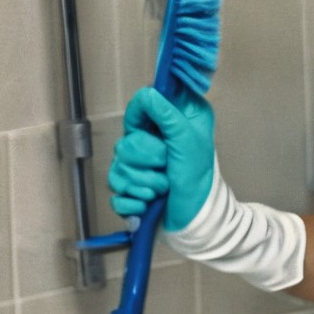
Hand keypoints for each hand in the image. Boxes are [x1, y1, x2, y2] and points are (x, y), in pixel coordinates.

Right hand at [109, 87, 214, 231]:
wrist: (195, 220)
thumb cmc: (198, 176)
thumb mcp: (188, 139)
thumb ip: (167, 114)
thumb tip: (146, 93)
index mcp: (171, 122)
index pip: (141, 106)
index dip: (140, 118)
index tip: (149, 130)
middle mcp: (154, 140)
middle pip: (125, 141)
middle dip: (145, 159)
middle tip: (165, 165)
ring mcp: (140, 166)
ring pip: (117, 167)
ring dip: (142, 182)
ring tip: (162, 189)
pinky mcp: (131, 189)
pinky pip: (115, 193)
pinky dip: (132, 201)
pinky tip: (148, 204)